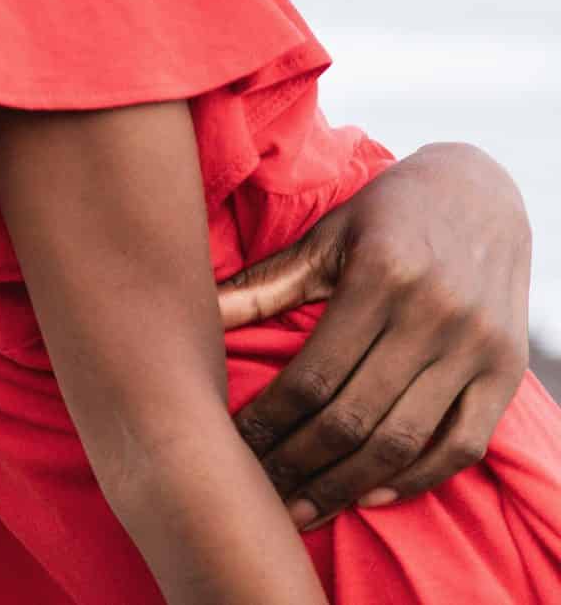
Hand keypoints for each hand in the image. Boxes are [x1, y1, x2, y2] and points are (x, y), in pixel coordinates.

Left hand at [218, 142, 531, 527]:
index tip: (232, 448)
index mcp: (380, 277)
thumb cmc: (387, 214)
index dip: (269, 421)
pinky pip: (461, 444)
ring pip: (404, 440)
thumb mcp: (325, 237)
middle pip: (354, 417)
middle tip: (260, 495)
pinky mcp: (505, 370)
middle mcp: (434, 315)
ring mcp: (475, 347)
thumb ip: (265, 284)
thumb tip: (195, 313)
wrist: (482, 190)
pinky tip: (370, 493)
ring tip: (303, 508)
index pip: (313, 374)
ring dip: (348, 484)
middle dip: (300, 464)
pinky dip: (416, 478)